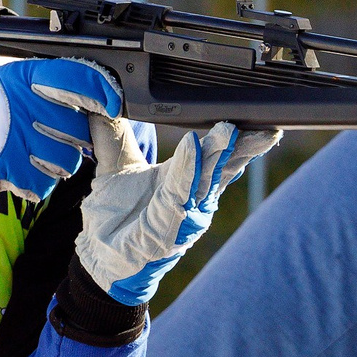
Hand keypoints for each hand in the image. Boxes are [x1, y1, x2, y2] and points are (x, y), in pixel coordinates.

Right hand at [0, 59, 124, 200]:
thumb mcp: (12, 82)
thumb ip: (51, 84)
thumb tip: (99, 94)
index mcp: (24, 77)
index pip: (77, 77)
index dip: (101, 92)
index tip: (113, 104)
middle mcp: (22, 104)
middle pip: (78, 128)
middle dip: (73, 138)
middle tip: (52, 136)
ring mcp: (15, 138)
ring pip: (68, 161)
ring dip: (57, 164)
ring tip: (34, 155)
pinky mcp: (8, 168)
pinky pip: (45, 183)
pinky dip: (36, 182)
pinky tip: (21, 169)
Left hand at [39, 90, 279, 305]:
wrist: (98, 257)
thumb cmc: (116, 218)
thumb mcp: (114, 168)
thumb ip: (112, 136)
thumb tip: (102, 98)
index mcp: (183, 179)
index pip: (215, 154)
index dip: (235, 137)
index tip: (252, 117)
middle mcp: (191, 197)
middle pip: (221, 166)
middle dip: (240, 144)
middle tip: (258, 122)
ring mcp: (183, 215)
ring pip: (205, 180)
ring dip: (219, 155)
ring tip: (230, 130)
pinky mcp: (167, 230)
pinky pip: (178, 195)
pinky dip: (187, 172)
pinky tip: (193, 148)